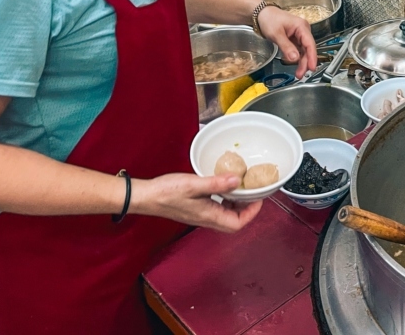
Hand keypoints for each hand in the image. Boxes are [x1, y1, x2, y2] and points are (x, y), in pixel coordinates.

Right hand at [131, 173, 262, 232]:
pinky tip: (222, 186)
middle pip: (234, 221)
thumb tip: (237, 180)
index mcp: (209, 216)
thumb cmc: (166, 193)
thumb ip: (217, 183)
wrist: (145, 196)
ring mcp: (200, 214)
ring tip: (241, 188)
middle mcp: (206, 218)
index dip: (252, 213)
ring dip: (236, 203)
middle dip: (247, 208)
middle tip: (253, 193)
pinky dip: (224, 199)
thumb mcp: (194, 185)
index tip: (258, 198)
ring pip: (225, 214)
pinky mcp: (195, 209)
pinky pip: (216, 207)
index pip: (238, 224)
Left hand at [257, 6, 317, 77]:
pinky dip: (297, 58)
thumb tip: (295, 59)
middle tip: (301, 74)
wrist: (262, 14)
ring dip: (302, 62)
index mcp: (301, 26)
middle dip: (306, 62)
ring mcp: (299, 35)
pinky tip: (296, 66)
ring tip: (299, 73)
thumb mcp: (276, 34)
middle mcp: (303, 31)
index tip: (312, 67)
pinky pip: (299, 50)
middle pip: (308, 49)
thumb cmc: (269, 19)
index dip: (312, 56)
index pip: (310, 43)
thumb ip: (286, 46)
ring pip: (304, 51)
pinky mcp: (295, 39)